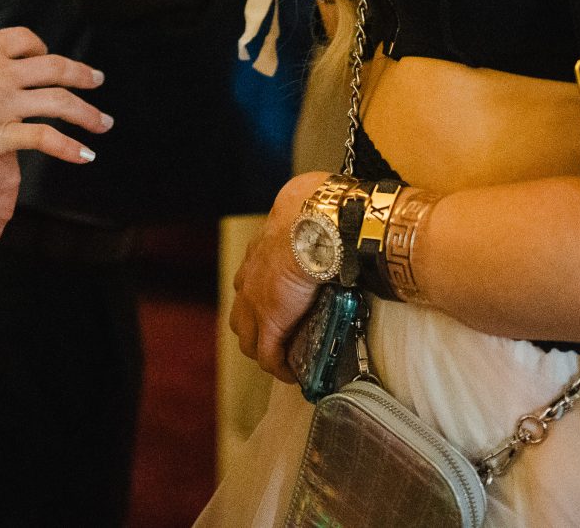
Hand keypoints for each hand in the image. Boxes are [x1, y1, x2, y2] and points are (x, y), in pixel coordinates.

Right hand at [0, 7, 110, 161]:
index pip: (25, 41)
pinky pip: (43, 139)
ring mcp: (7, 103)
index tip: (45, 53)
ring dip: (86, 113)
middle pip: (55, 69)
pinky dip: (68, 148)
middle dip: (80, 74)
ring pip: (59, 103)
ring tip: (104, 122)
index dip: (38, 47)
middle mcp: (5, 73)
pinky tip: (87, 155)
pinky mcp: (1, 133)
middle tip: (98, 79)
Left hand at [229, 170, 330, 383]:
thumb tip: (338, 205)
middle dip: (254, 330)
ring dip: (264, 349)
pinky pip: (268, 355)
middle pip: (241, 315)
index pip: (251, 283)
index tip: (278, 309)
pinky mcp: (269, 322)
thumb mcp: (307, 210)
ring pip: (248, 337)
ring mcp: (255, 302)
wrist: (313, 222)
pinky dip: (279, 367)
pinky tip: (292, 374)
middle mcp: (250, 279)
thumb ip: (314, 216)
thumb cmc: (316, 208)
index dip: (261, 301)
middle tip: (276, 339)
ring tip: (283, 358)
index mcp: (260, 254)